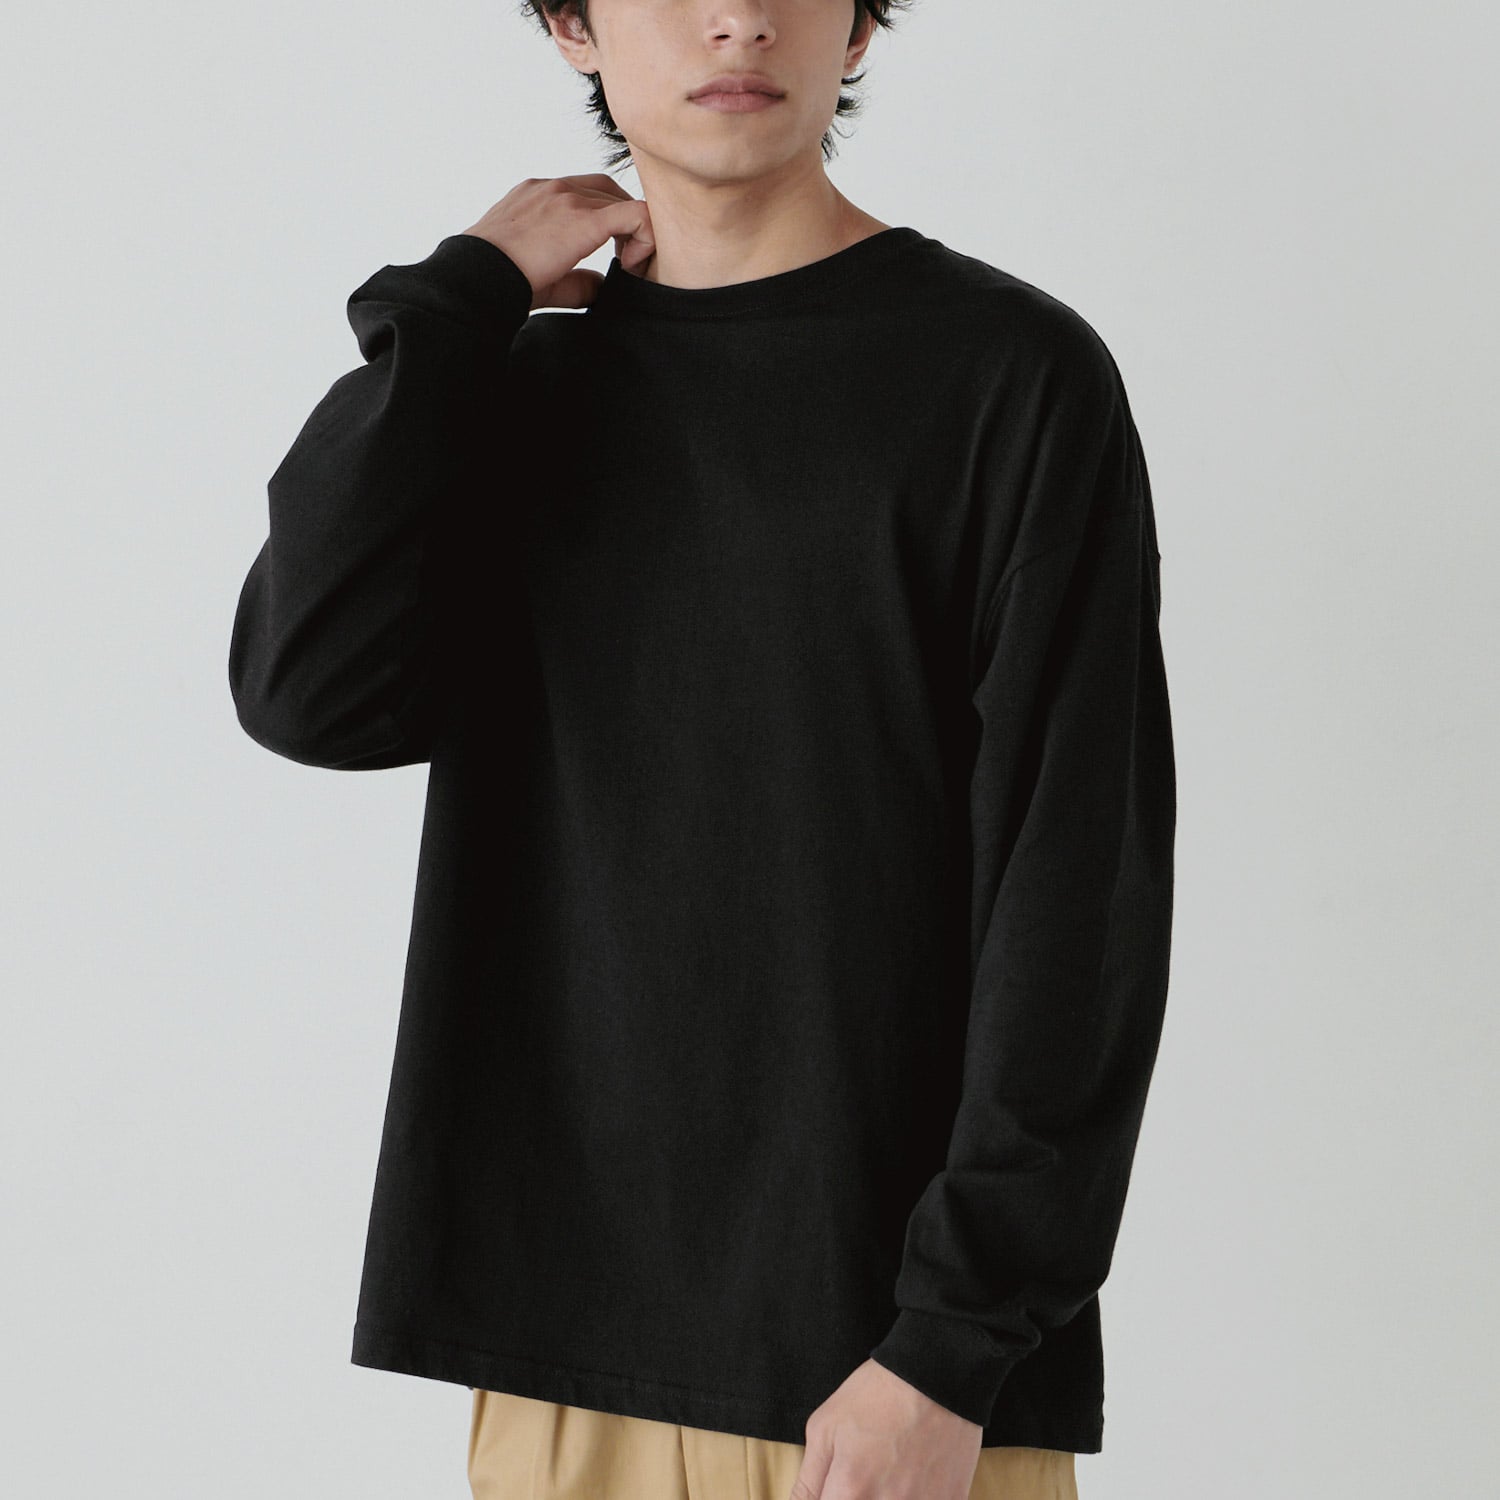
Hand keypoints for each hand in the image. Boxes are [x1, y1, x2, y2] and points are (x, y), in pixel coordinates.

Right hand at [460, 174, 654, 310]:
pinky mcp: (583, 217)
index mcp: (539, 196)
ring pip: (623, 200)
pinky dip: (644, 236)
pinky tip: (630, 264)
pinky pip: (635, 214)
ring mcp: (567, 197)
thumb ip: (576, 277)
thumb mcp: (540, 271)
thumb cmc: (499, 280)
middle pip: (609, 191)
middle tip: (625, 260)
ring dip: (634, 231)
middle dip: (624, 223)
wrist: (478, 276)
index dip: (608, 221)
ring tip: (628, 264)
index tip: (610, 254)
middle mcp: (554, 188)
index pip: (588, 192)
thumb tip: (602, 284)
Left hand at [789, 1359, 981, 1498]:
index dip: (828, 1499)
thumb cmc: (877, 1395)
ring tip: (887, 1473)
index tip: (834, 1487)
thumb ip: (808, 1482)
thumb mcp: (825, 1427)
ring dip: (882, 1497)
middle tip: (860, 1476)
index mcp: (850, 1490)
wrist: (935, 1377)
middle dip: (853, 1496)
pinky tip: (911, 1478)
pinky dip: (913, 1496)